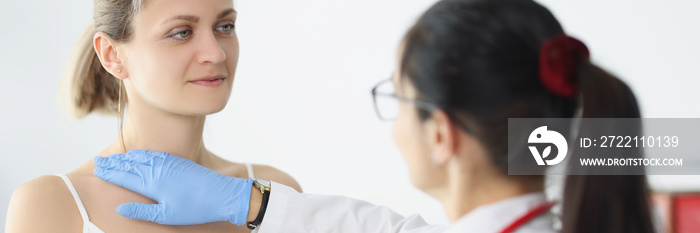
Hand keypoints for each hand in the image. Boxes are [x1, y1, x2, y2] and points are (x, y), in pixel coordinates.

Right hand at [93, 150, 253, 225]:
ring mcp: (168, 163)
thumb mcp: (166, 215)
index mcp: (151, 183)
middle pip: (129, 164)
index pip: (124, 176)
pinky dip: (142, 154)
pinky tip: (139, 155)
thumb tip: (120, 208)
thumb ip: (141, 211)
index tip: (97, 170)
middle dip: (113, 163)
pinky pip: (154, 154)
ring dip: (125, 158)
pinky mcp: (178, 161)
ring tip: (113, 158)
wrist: (221, 194)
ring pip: (141, 157)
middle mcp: (157, 169)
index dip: (109, 173)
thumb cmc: (194, 208)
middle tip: (98, 161)